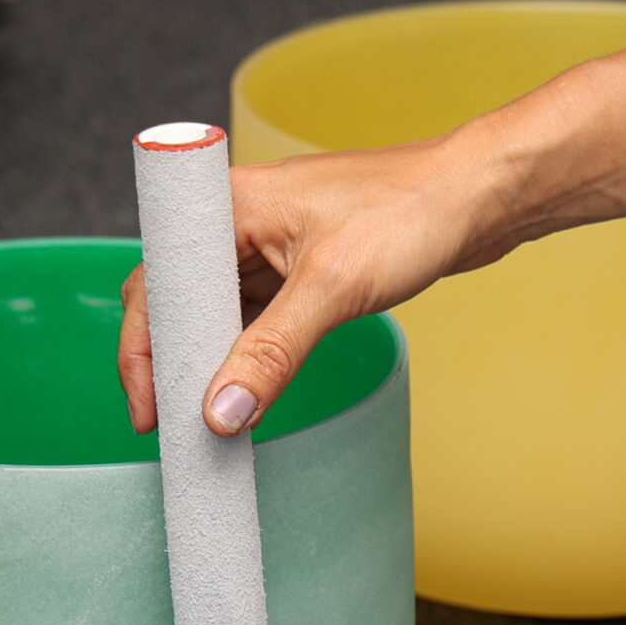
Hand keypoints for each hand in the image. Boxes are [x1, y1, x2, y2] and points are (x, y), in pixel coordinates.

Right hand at [118, 137, 501, 434]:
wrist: (480, 197)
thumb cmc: (410, 214)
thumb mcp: (331, 288)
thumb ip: (272, 353)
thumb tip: (222, 411)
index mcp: (227, 205)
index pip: (156, 284)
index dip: (144, 351)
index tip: (151, 411)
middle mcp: (239, 220)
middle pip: (181, 301)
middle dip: (175, 365)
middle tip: (173, 428)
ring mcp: (272, 244)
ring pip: (221, 314)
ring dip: (215, 363)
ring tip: (210, 420)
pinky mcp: (304, 266)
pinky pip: (259, 317)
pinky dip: (251, 355)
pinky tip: (251, 391)